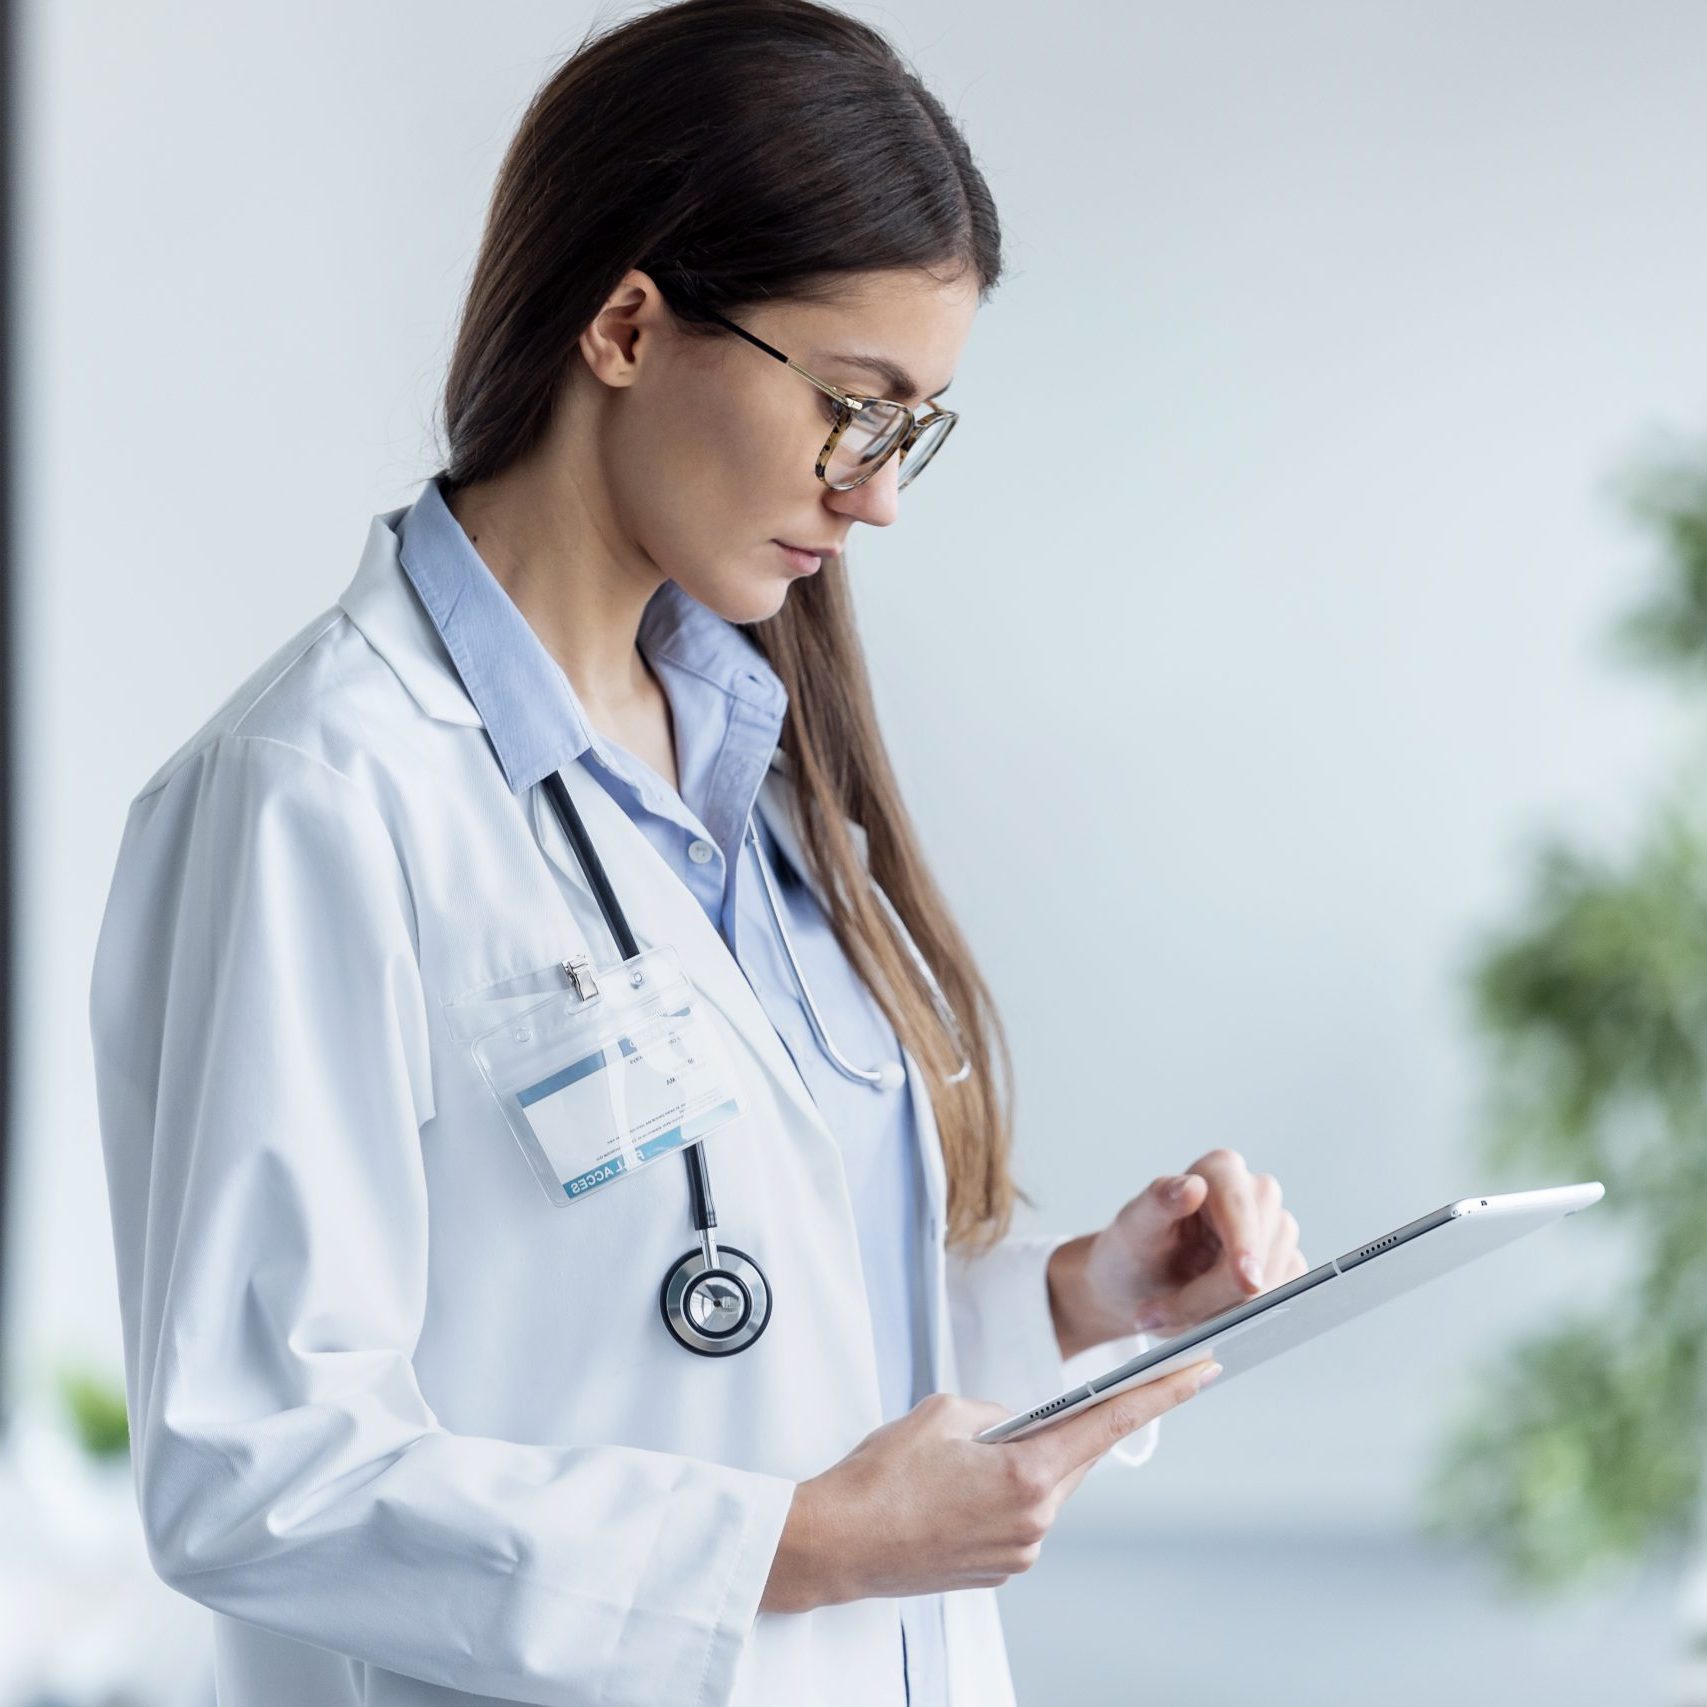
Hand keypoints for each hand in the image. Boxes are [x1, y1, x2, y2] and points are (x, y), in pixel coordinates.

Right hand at [758, 1356, 1220, 1613]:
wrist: (836, 1544)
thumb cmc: (879, 1478)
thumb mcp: (943, 1413)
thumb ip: (999, 1413)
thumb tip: (1018, 1426)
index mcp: (1027, 1476)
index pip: (1109, 1422)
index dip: (1163, 1393)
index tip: (1200, 1371)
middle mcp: (1035, 1522)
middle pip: (1076, 1457)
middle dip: (1066, 1427)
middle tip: (1026, 1415)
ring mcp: (1018, 1552)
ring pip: (1045, 1487)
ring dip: (1023, 1463)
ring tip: (959, 1461)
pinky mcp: (998, 1569)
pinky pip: (1020, 1516)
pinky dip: (1002, 1492)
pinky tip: (957, 1488)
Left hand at [1076, 1147, 1307, 1343]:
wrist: (1137, 1288)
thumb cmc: (1131, 1251)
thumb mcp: (1133, 1228)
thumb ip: (1159, 1202)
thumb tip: (1192, 1186)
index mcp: (1220, 1171)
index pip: (1241, 1207)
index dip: (1244, 1246)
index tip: (1246, 1282)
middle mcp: (1256, 1193)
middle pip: (1260, 1251)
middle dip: (1217, 1291)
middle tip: (1164, 1310)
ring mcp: (1276, 1230)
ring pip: (1272, 1282)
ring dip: (1224, 1309)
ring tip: (1179, 1307)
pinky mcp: (1285, 1264)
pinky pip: (1280, 1301)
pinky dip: (1243, 1318)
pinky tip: (1209, 1312)